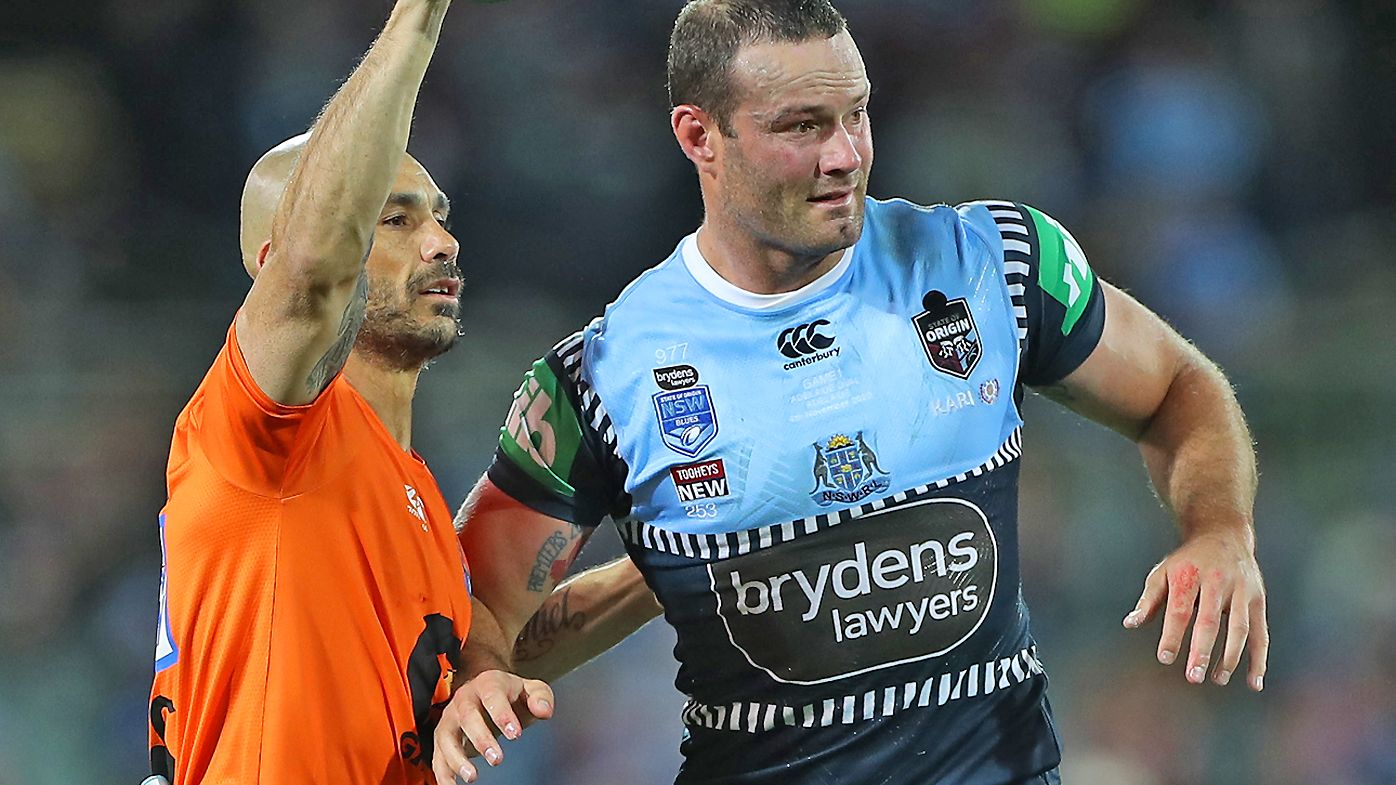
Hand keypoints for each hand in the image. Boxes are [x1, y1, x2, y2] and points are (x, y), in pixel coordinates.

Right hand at [432, 669, 553, 783]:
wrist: (484, 689)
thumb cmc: (509, 693)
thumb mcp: (529, 689)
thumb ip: (540, 697)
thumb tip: (544, 710)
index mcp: (488, 683)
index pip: (493, 695)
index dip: (502, 715)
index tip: (514, 734)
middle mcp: (465, 698)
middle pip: (468, 716)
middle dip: (480, 739)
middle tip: (497, 759)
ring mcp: (451, 717)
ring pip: (447, 736)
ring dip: (457, 757)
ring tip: (472, 776)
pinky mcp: (443, 735)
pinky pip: (438, 754)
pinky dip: (442, 771)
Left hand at [1122, 532, 1267, 690]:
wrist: (1223, 534)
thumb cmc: (1188, 560)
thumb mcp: (1163, 572)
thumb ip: (1149, 599)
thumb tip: (1130, 623)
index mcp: (1189, 575)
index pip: (1180, 609)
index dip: (1172, 634)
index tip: (1165, 657)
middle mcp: (1217, 582)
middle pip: (1210, 620)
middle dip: (1202, 650)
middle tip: (1193, 677)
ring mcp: (1241, 591)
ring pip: (1240, 628)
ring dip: (1230, 657)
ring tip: (1217, 679)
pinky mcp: (1258, 599)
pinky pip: (1261, 633)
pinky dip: (1259, 658)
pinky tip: (1253, 682)